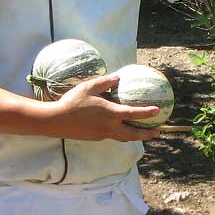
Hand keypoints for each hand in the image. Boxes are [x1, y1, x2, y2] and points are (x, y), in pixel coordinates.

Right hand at [47, 74, 161, 141]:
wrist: (56, 121)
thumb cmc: (72, 102)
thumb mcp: (88, 87)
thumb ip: (105, 82)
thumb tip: (118, 77)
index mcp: (109, 114)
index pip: (133, 114)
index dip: (146, 113)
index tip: (158, 110)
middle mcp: (108, 127)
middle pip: (133, 134)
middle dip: (147, 134)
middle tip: (158, 131)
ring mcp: (102, 134)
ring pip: (123, 138)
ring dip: (136, 137)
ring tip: (146, 134)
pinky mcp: (95, 138)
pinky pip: (113, 136)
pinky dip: (123, 134)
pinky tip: (122, 128)